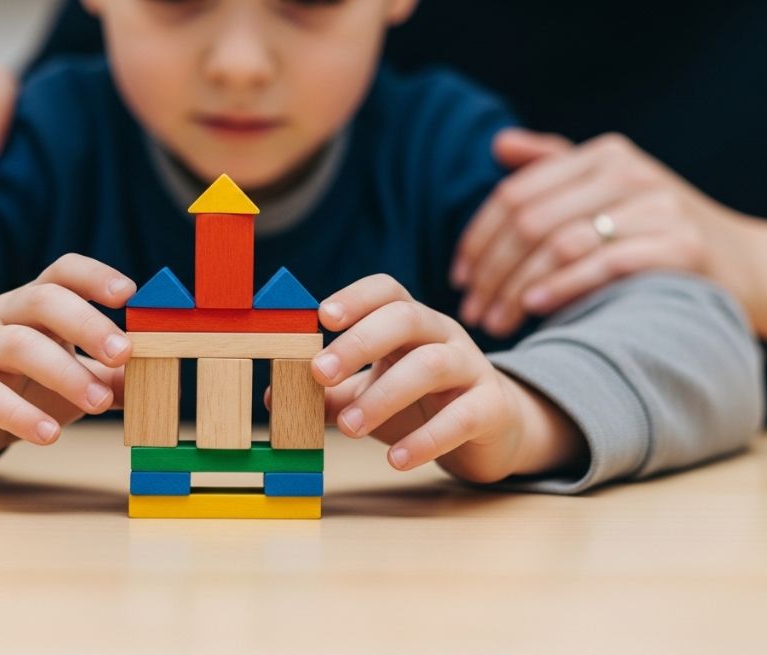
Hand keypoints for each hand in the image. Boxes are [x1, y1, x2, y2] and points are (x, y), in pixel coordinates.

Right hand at [0, 255, 135, 467]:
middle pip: (43, 300)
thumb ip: (115, 374)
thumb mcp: (74, 375)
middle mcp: (4, 315)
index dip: (95, 276)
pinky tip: (49, 434)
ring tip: (98, 403)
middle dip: (87, 323)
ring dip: (64, 372)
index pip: (64, 273)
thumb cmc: (25, 385)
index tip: (130, 293)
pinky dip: (19, 414)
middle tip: (124, 353)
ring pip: (17, 345)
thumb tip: (167, 376)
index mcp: (36, 304)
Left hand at [307, 274, 583, 482]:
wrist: (492, 430)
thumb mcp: (370, 393)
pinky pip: (462, 416)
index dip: (355, 297)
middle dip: (359, 342)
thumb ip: (329, 393)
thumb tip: (273, 396)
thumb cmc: (421, 402)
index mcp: (410, 322)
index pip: (387, 292)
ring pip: (431, 365)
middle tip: (318, 373)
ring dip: (384, 396)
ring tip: (349, 428)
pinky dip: (427, 438)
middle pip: (405, 318)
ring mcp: (471, 367)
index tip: (321, 315)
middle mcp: (442, 334)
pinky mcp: (492, 407)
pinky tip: (396, 458)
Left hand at [453, 129, 738, 337]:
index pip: (516, 194)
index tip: (459, 276)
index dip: (479, 237)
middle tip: (471, 310)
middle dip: (492, 270)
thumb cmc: (658, 230)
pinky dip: (562, 287)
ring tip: (495, 319)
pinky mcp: (680, 244)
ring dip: (517, 287)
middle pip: (531, 221)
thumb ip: (555, 166)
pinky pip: (603, 264)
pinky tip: (534, 307)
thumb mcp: (609, 189)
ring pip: (560, 244)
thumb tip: (499, 145)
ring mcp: (656, 206)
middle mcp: (627, 172)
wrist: (744, 265)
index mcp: (602, 156)